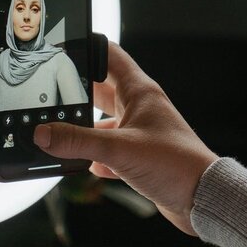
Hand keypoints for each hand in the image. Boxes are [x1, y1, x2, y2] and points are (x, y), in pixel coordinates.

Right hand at [33, 41, 218, 235]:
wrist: (202, 198)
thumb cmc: (176, 164)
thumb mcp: (119, 149)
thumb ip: (78, 141)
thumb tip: (44, 134)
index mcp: (140, 92)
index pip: (109, 56)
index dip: (85, 48)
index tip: (60, 49)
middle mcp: (140, 108)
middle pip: (100, 89)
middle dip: (76, 92)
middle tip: (49, 96)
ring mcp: (140, 132)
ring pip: (103, 121)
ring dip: (84, 129)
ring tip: (61, 134)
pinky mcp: (139, 156)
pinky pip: (109, 150)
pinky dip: (95, 157)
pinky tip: (87, 166)